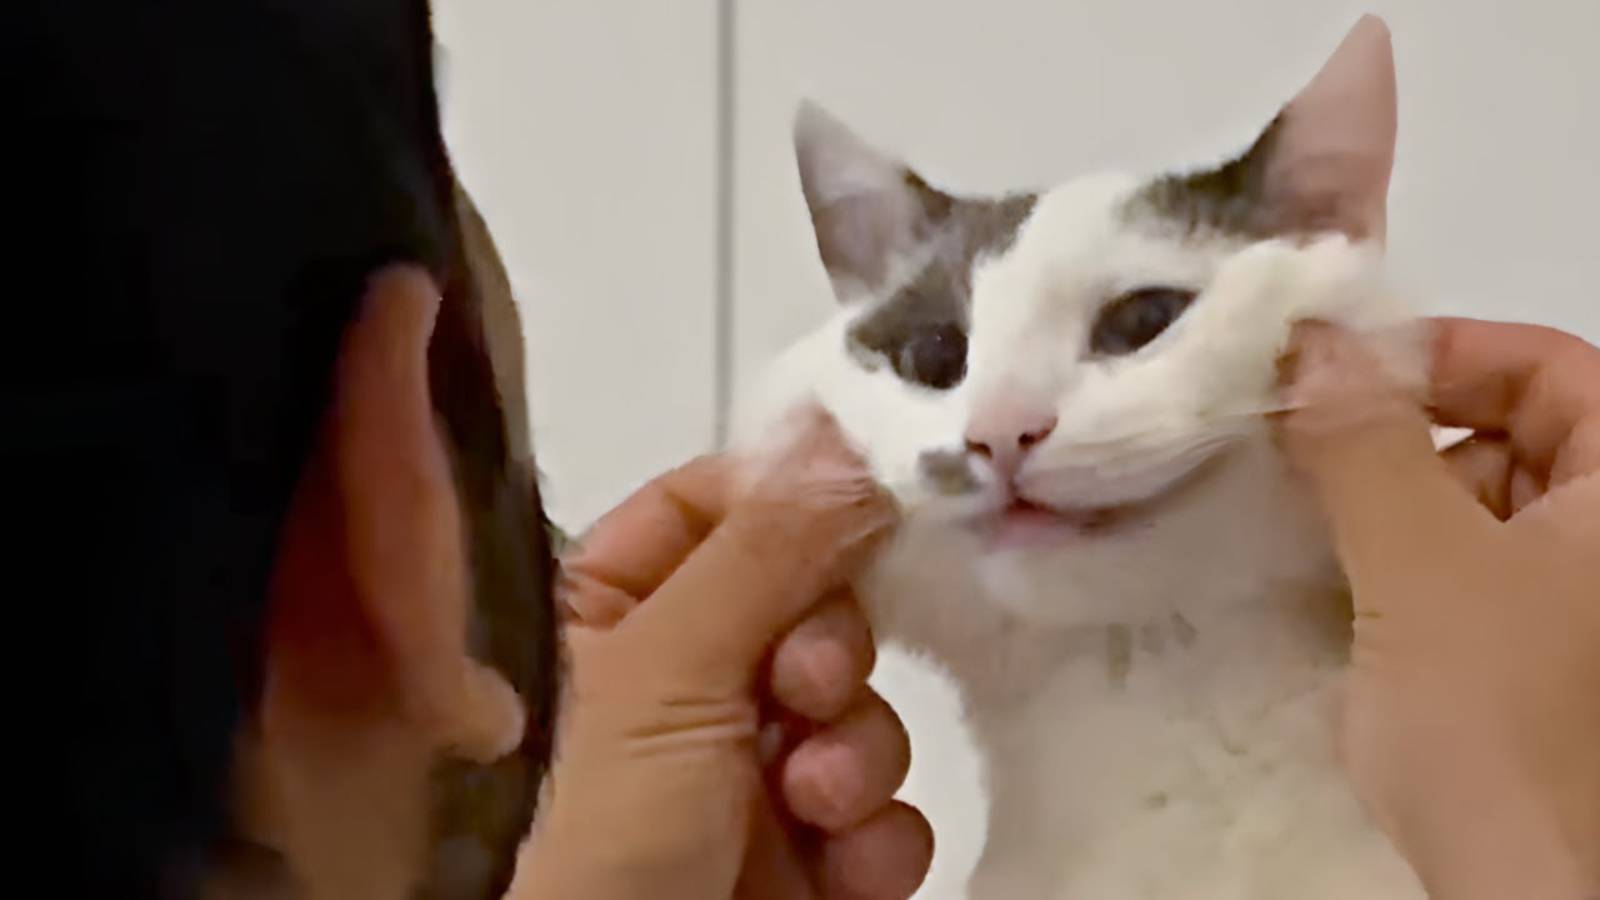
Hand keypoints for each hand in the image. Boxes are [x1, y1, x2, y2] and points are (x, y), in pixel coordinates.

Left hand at [508, 410, 931, 899]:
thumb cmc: (581, 834)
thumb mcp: (664, 672)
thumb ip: (766, 549)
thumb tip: (842, 435)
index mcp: (604, 617)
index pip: (712, 508)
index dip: (786, 505)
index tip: (862, 500)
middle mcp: (675, 686)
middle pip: (807, 605)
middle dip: (828, 649)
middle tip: (804, 686)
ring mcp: (740, 777)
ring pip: (854, 711)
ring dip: (855, 752)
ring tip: (812, 801)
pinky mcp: (798, 862)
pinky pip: (877, 814)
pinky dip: (877, 837)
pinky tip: (844, 865)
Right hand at [1280, 318, 1599, 899]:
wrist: (1517, 885)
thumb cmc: (1492, 712)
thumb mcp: (1423, 562)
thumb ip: (1367, 441)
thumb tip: (1314, 337)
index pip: (1551, 366)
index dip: (1447, 352)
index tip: (1337, 372)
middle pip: (1511, 429)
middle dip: (1403, 425)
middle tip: (1301, 438)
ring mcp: (1568, 602)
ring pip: (1472, 501)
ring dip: (1385, 492)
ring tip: (1301, 507)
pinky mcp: (1519, 654)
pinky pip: (1452, 567)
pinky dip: (1391, 554)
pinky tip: (1328, 569)